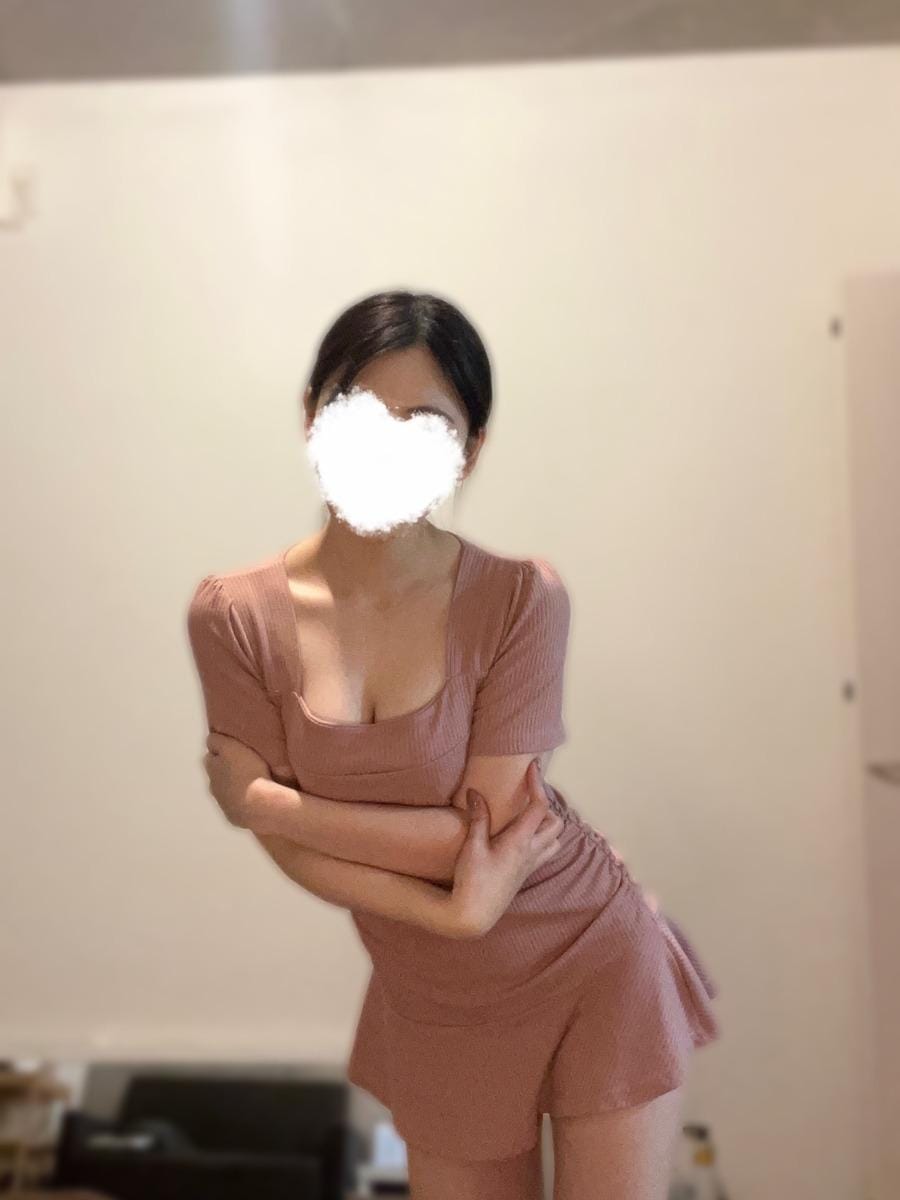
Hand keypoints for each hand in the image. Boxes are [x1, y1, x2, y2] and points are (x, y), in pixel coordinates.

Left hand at [202, 732, 271, 826]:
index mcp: (211, 767)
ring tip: (250, 782)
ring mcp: (223, 803)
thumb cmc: (248, 772)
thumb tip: (210, 739)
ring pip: (224, 790)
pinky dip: (240, 800)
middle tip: (242, 765)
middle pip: (215, 773)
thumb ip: (217, 740)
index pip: (210, 754)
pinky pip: (235, 805)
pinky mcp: (234, 816)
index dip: (220, 750)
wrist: (259, 806)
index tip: (232, 749)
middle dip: (224, 769)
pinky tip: (253, 798)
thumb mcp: (231, 747)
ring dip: (233, 785)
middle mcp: (213, 785)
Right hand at [449, 759, 563, 937]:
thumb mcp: (472, 846)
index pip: (540, 807)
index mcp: (520, 842)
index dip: (538, 784)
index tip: (533, 767)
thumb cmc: (472, 881)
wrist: (474, 915)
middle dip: (546, 803)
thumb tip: (475, 792)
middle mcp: (531, 853)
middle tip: (528, 792)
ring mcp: (531, 866)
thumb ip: (478, 818)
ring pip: (555, 840)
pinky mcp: (525, 875)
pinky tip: (525, 837)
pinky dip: (543, 839)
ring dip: (548, 823)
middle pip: (555, 822)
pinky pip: (545, 853)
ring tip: (529, 813)